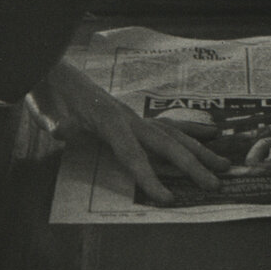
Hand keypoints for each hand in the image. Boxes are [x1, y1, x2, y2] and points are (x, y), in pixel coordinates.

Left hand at [26, 58, 228, 204]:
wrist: (52, 70)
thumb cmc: (49, 96)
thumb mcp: (47, 113)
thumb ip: (58, 123)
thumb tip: (65, 129)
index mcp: (107, 121)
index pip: (133, 155)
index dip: (150, 178)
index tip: (169, 200)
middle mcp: (127, 117)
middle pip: (165, 144)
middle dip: (191, 165)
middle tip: (215, 184)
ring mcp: (132, 116)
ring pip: (173, 133)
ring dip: (199, 150)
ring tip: (224, 164)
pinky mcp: (132, 116)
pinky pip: (167, 125)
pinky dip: (190, 130)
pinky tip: (210, 134)